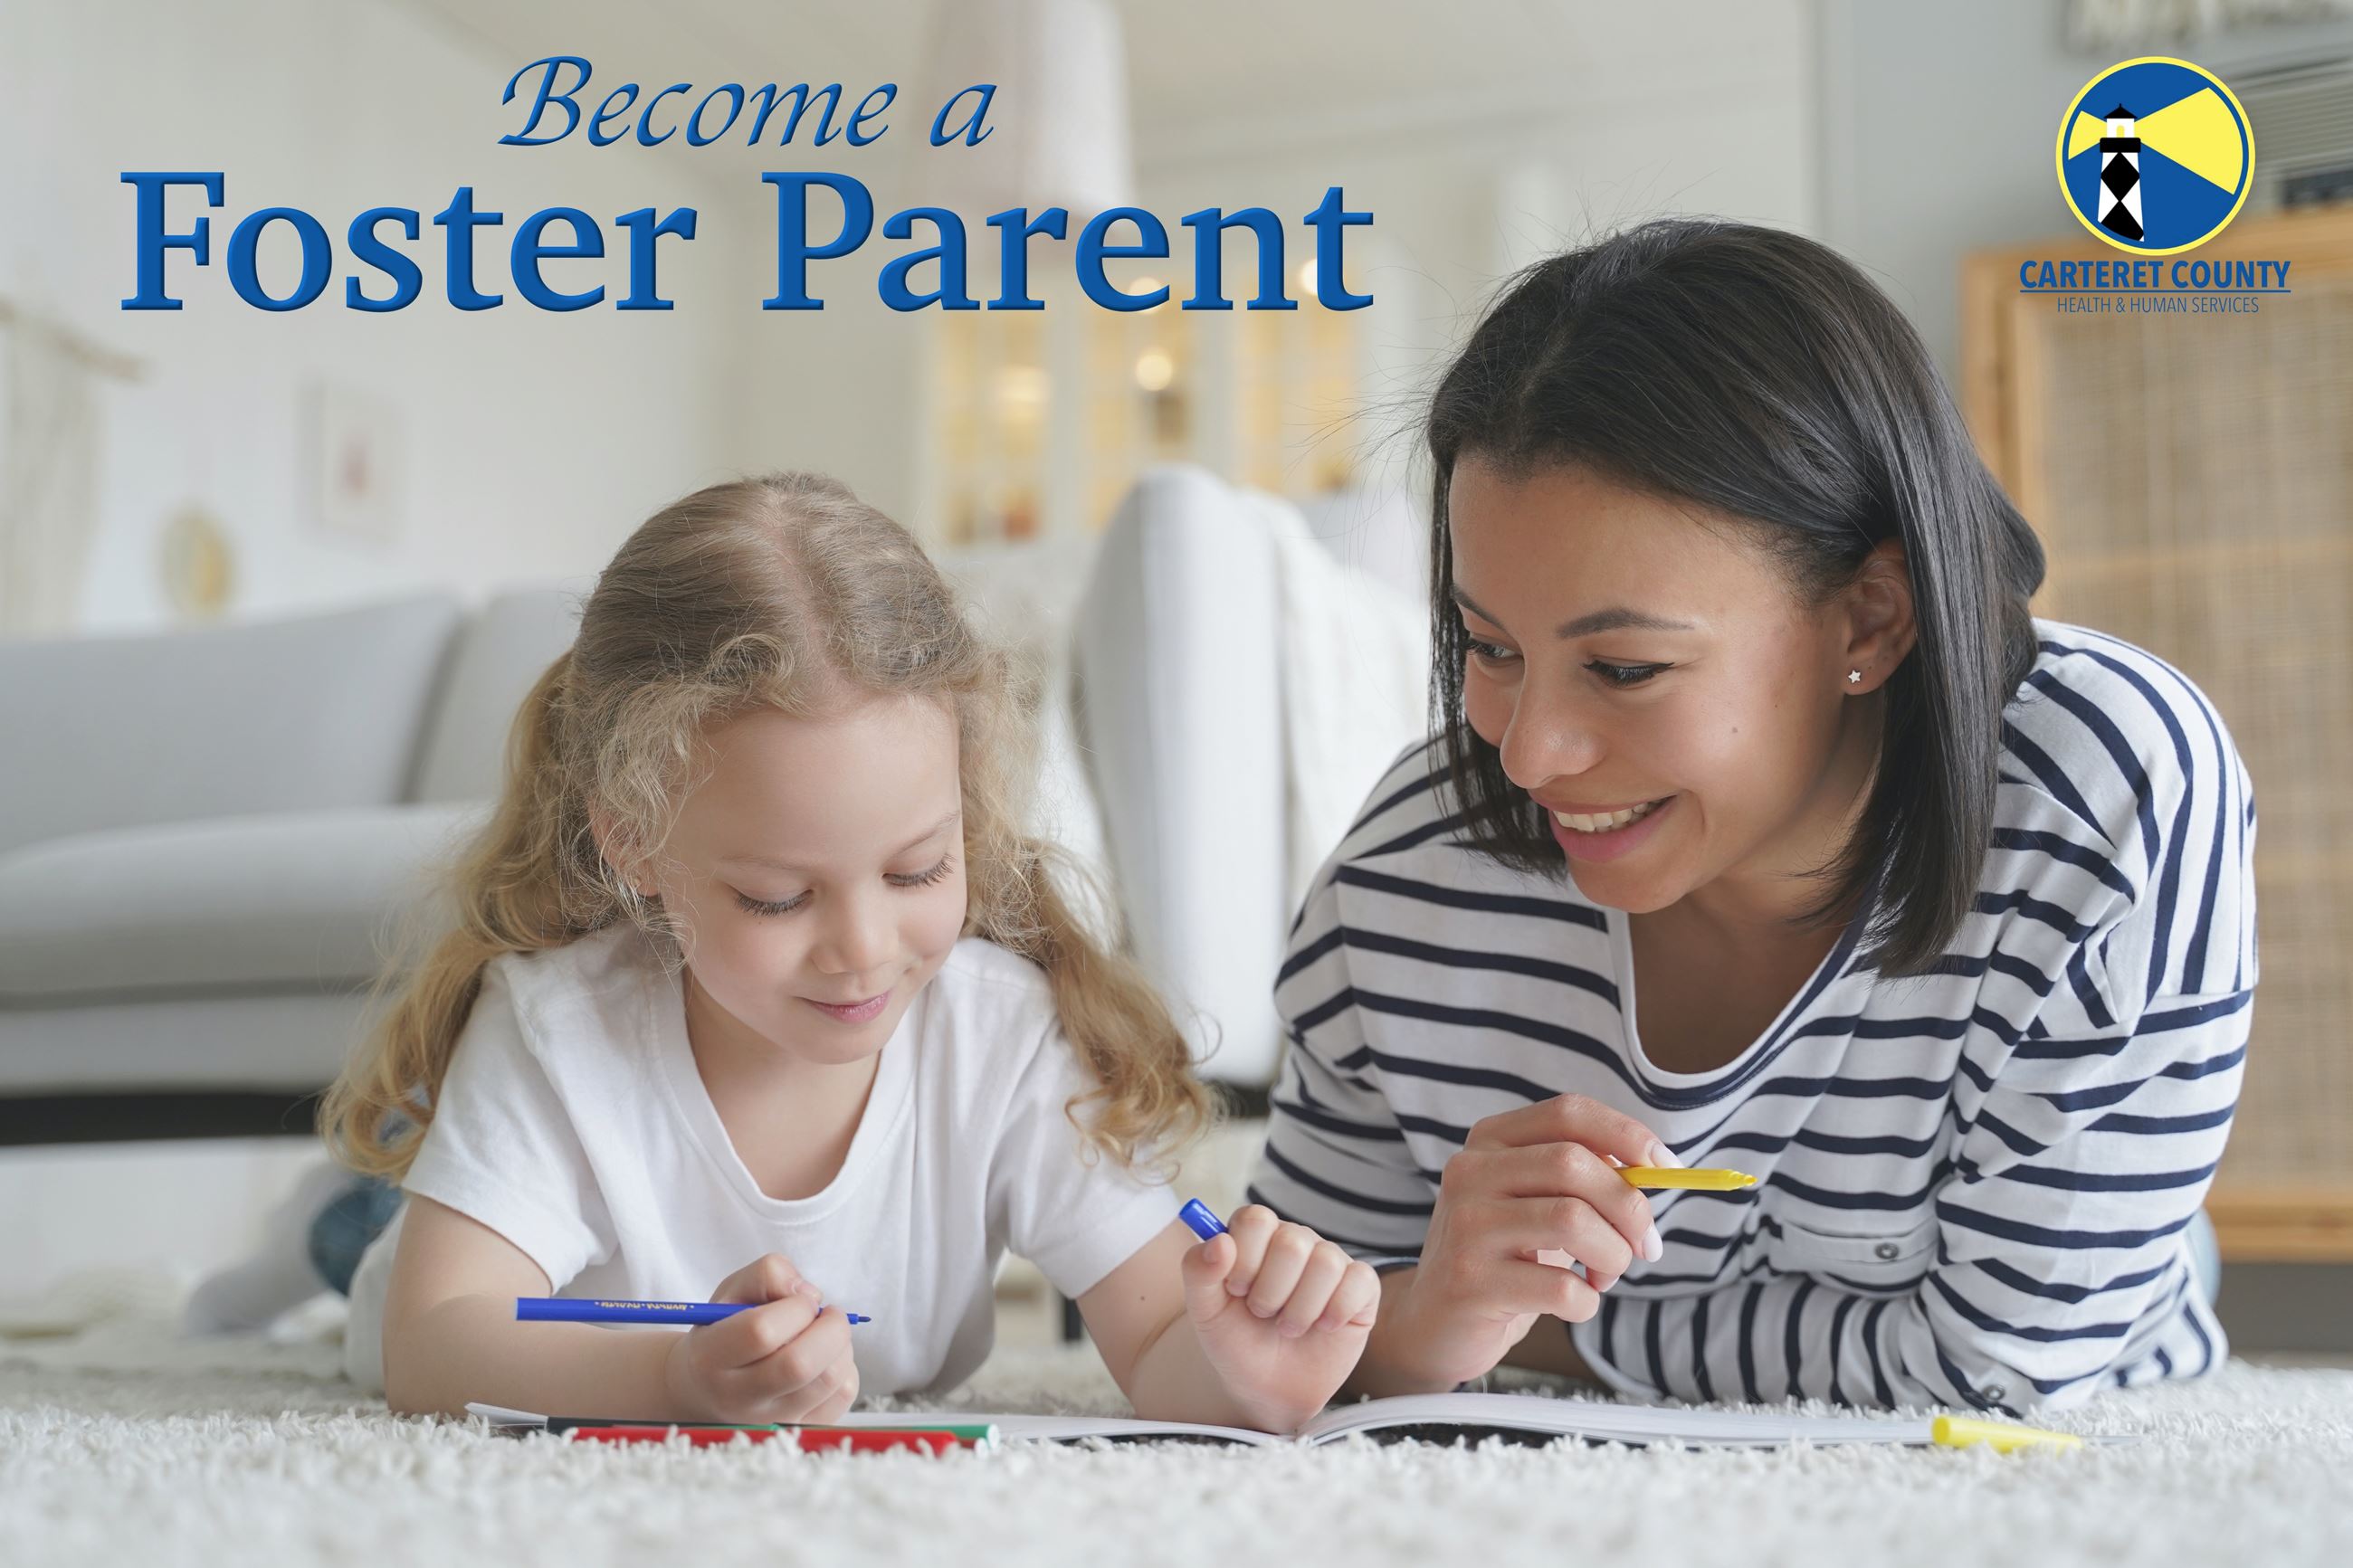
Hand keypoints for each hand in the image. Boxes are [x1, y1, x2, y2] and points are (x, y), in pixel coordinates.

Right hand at [663, 1253, 858, 1423]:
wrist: (708, 1390)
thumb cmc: (724, 1332)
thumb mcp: (731, 1292)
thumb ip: (767, 1275)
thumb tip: (808, 1294)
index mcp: (711, 1357)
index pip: (761, 1332)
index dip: (795, 1307)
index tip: (801, 1300)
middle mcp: (738, 1398)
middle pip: (800, 1364)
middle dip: (830, 1327)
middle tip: (829, 1314)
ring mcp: (770, 1421)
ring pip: (829, 1381)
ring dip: (841, 1346)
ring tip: (825, 1334)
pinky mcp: (799, 1430)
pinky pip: (842, 1397)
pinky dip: (846, 1369)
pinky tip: (826, 1359)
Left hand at [1181, 1206, 1379, 1433]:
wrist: (1267, 1387)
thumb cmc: (1236, 1341)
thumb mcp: (1205, 1311)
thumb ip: (1199, 1271)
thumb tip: (1220, 1242)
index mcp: (1257, 1236)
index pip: (1256, 1219)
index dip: (1245, 1259)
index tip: (1236, 1291)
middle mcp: (1296, 1240)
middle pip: (1292, 1242)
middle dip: (1272, 1291)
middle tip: (1263, 1314)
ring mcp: (1331, 1261)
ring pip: (1327, 1262)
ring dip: (1301, 1308)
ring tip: (1289, 1327)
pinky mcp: (1361, 1286)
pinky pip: (1360, 1280)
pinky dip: (1338, 1311)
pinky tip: (1323, 1327)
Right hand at [1385, 1094, 1665, 1390]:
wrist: (1437, 1320)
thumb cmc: (1505, 1256)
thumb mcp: (1535, 1201)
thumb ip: (1583, 1176)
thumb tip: (1654, 1169)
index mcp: (1489, 1141)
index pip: (1568, 1113)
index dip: (1627, 1135)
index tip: (1667, 1168)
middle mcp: (1469, 1172)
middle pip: (1574, 1164)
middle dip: (1629, 1207)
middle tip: (1645, 1245)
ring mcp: (1466, 1226)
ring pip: (1573, 1221)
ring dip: (1614, 1255)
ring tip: (1605, 1275)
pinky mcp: (1470, 1282)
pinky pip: (1562, 1288)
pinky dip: (1588, 1301)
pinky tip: (1574, 1302)